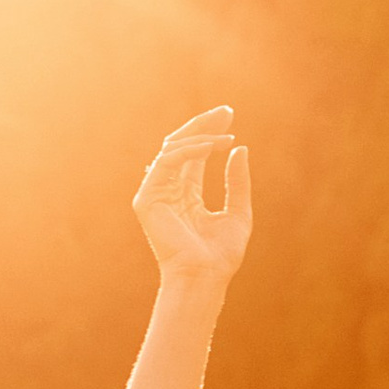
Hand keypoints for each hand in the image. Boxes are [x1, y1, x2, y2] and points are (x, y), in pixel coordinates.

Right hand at [133, 107, 251, 289]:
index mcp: (187, 194)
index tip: (229, 115)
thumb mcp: (238, 212)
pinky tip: (210, 147)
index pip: (195, 154)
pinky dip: (188, 151)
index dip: (210, 133)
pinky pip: (166, 163)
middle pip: (181, 145)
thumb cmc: (221, 255)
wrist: (205, 276)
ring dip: (200, 137)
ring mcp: (156, 194)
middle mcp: (169, 190)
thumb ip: (237, 182)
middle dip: (202, 125)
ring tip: (226, 135)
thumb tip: (241, 149)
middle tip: (226, 111)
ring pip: (172, 149)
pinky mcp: (147, 199)